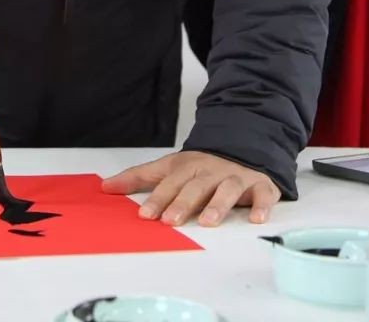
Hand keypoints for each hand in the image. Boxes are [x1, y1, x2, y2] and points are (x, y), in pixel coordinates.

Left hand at [101, 151, 279, 226]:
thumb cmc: (202, 166)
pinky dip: (261, 205)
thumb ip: (139, 177)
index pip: (170, 181)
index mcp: (188, 166)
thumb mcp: (169, 167)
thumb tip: (105, 187)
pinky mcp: (259, 184)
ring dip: (217, 205)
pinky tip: (257, 218)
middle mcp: (211, 170)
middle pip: (195, 186)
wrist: (242, 145)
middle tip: (170, 221)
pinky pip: (262, 194)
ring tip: (207, 222)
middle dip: (182, 203)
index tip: (145, 214)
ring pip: (226, 189)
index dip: (157, 197)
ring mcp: (235, 176)